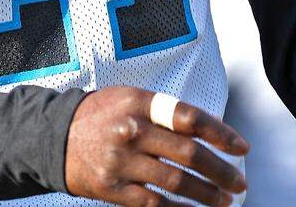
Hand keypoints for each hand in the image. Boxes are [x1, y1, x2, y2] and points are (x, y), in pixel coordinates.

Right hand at [64, 87, 248, 206]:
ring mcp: (121, 161)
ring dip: (207, 195)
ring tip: (224, 201)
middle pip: (189, 153)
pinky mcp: (113, 188)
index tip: (242, 148)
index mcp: (139, 103)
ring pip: (176, 182)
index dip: (221, 134)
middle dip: (221, 171)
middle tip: (239, 183)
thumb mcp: (129, 99)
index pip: (189, 117)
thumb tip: (211, 132)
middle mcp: (131, 130)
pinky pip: (155, 203)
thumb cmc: (100, 116)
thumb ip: (164, 112)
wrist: (53, 137)